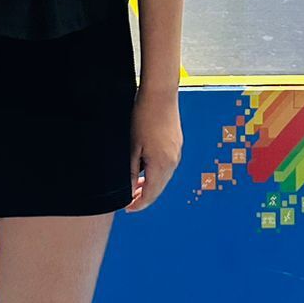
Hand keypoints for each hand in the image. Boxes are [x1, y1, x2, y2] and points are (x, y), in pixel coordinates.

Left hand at [126, 85, 181, 213]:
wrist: (160, 94)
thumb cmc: (143, 116)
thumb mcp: (132, 147)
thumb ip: (132, 172)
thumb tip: (129, 191)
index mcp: (162, 165)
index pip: (151, 194)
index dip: (138, 204)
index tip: (127, 208)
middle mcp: (173, 161)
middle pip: (159, 188)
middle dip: (144, 196)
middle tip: (128, 200)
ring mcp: (176, 152)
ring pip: (163, 177)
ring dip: (150, 184)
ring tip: (134, 186)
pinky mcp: (176, 144)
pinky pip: (166, 165)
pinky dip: (155, 173)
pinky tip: (144, 168)